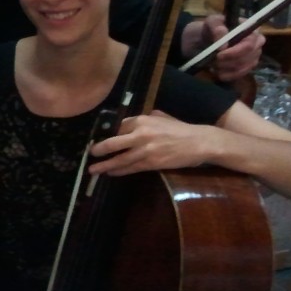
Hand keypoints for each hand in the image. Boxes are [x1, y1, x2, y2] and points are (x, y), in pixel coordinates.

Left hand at [88, 111, 214, 176]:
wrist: (200, 142)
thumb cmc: (180, 129)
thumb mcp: (161, 118)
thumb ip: (144, 119)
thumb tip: (129, 123)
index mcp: (142, 120)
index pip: (117, 127)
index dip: (105, 134)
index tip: (97, 140)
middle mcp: (141, 134)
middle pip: (112, 143)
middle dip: (99, 150)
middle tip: (90, 154)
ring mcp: (146, 150)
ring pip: (120, 159)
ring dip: (105, 165)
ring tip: (94, 170)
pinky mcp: (152, 163)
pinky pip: (131, 168)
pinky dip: (119, 171)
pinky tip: (111, 173)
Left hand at [184, 14, 263, 82]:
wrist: (205, 40)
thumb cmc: (212, 29)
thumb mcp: (211, 22)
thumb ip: (216, 26)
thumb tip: (223, 40)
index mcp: (252, 30)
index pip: (249, 45)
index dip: (235, 52)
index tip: (219, 55)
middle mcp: (257, 44)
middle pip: (247, 58)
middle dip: (228, 62)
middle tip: (213, 60)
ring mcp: (253, 57)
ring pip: (243, 68)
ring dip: (226, 68)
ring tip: (212, 64)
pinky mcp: (247, 68)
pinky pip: (240, 75)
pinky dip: (227, 75)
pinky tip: (217, 72)